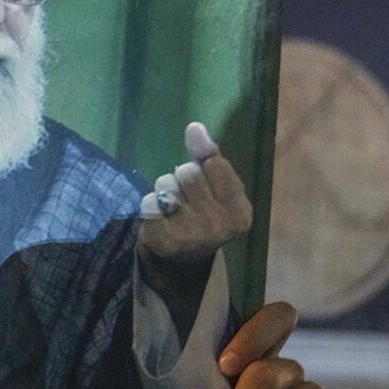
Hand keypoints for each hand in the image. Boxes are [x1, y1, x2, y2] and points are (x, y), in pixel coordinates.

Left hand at [137, 122, 254, 265]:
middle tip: (184, 198)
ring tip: (171, 208)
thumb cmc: (203, 215)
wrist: (182, 262)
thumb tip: (194, 127)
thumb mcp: (217, 187)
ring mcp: (191, 236)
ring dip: (163, 190)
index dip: (203, 168)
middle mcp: (219, 226)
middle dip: (181, 178)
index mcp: (240, 212)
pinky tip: (158, 217)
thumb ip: (209, 155)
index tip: (204, 185)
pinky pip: (149, 202)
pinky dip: (149, 204)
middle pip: (188, 173)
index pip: (214, 164)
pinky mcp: (163, 241)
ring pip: (166, 185)